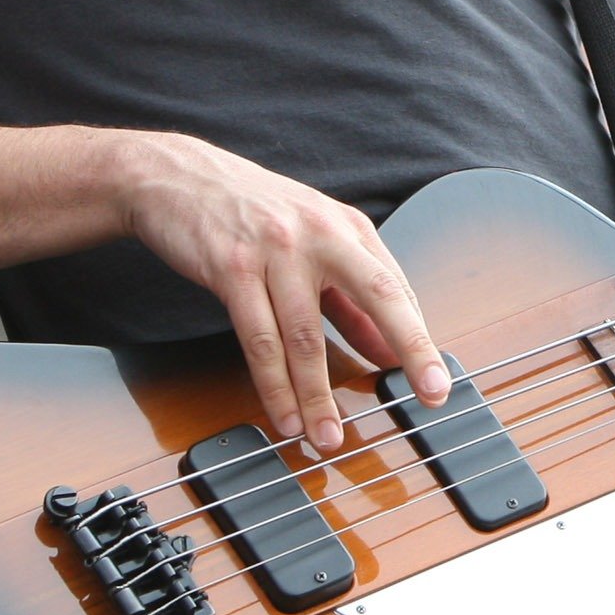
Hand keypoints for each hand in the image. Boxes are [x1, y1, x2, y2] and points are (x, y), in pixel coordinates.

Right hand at [111, 133, 447, 454]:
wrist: (178, 177)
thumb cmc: (251, 211)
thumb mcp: (313, 242)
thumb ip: (349, 298)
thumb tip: (388, 351)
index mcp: (348, 228)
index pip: (396, 288)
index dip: (418, 336)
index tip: (436, 379)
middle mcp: (321, 235)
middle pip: (376, 296)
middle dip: (410, 348)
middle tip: (430, 394)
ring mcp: (277, 251)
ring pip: (305, 335)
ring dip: (319, 394)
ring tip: (328, 437)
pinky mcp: (232, 269)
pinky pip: (258, 339)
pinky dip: (273, 385)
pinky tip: (284, 415)